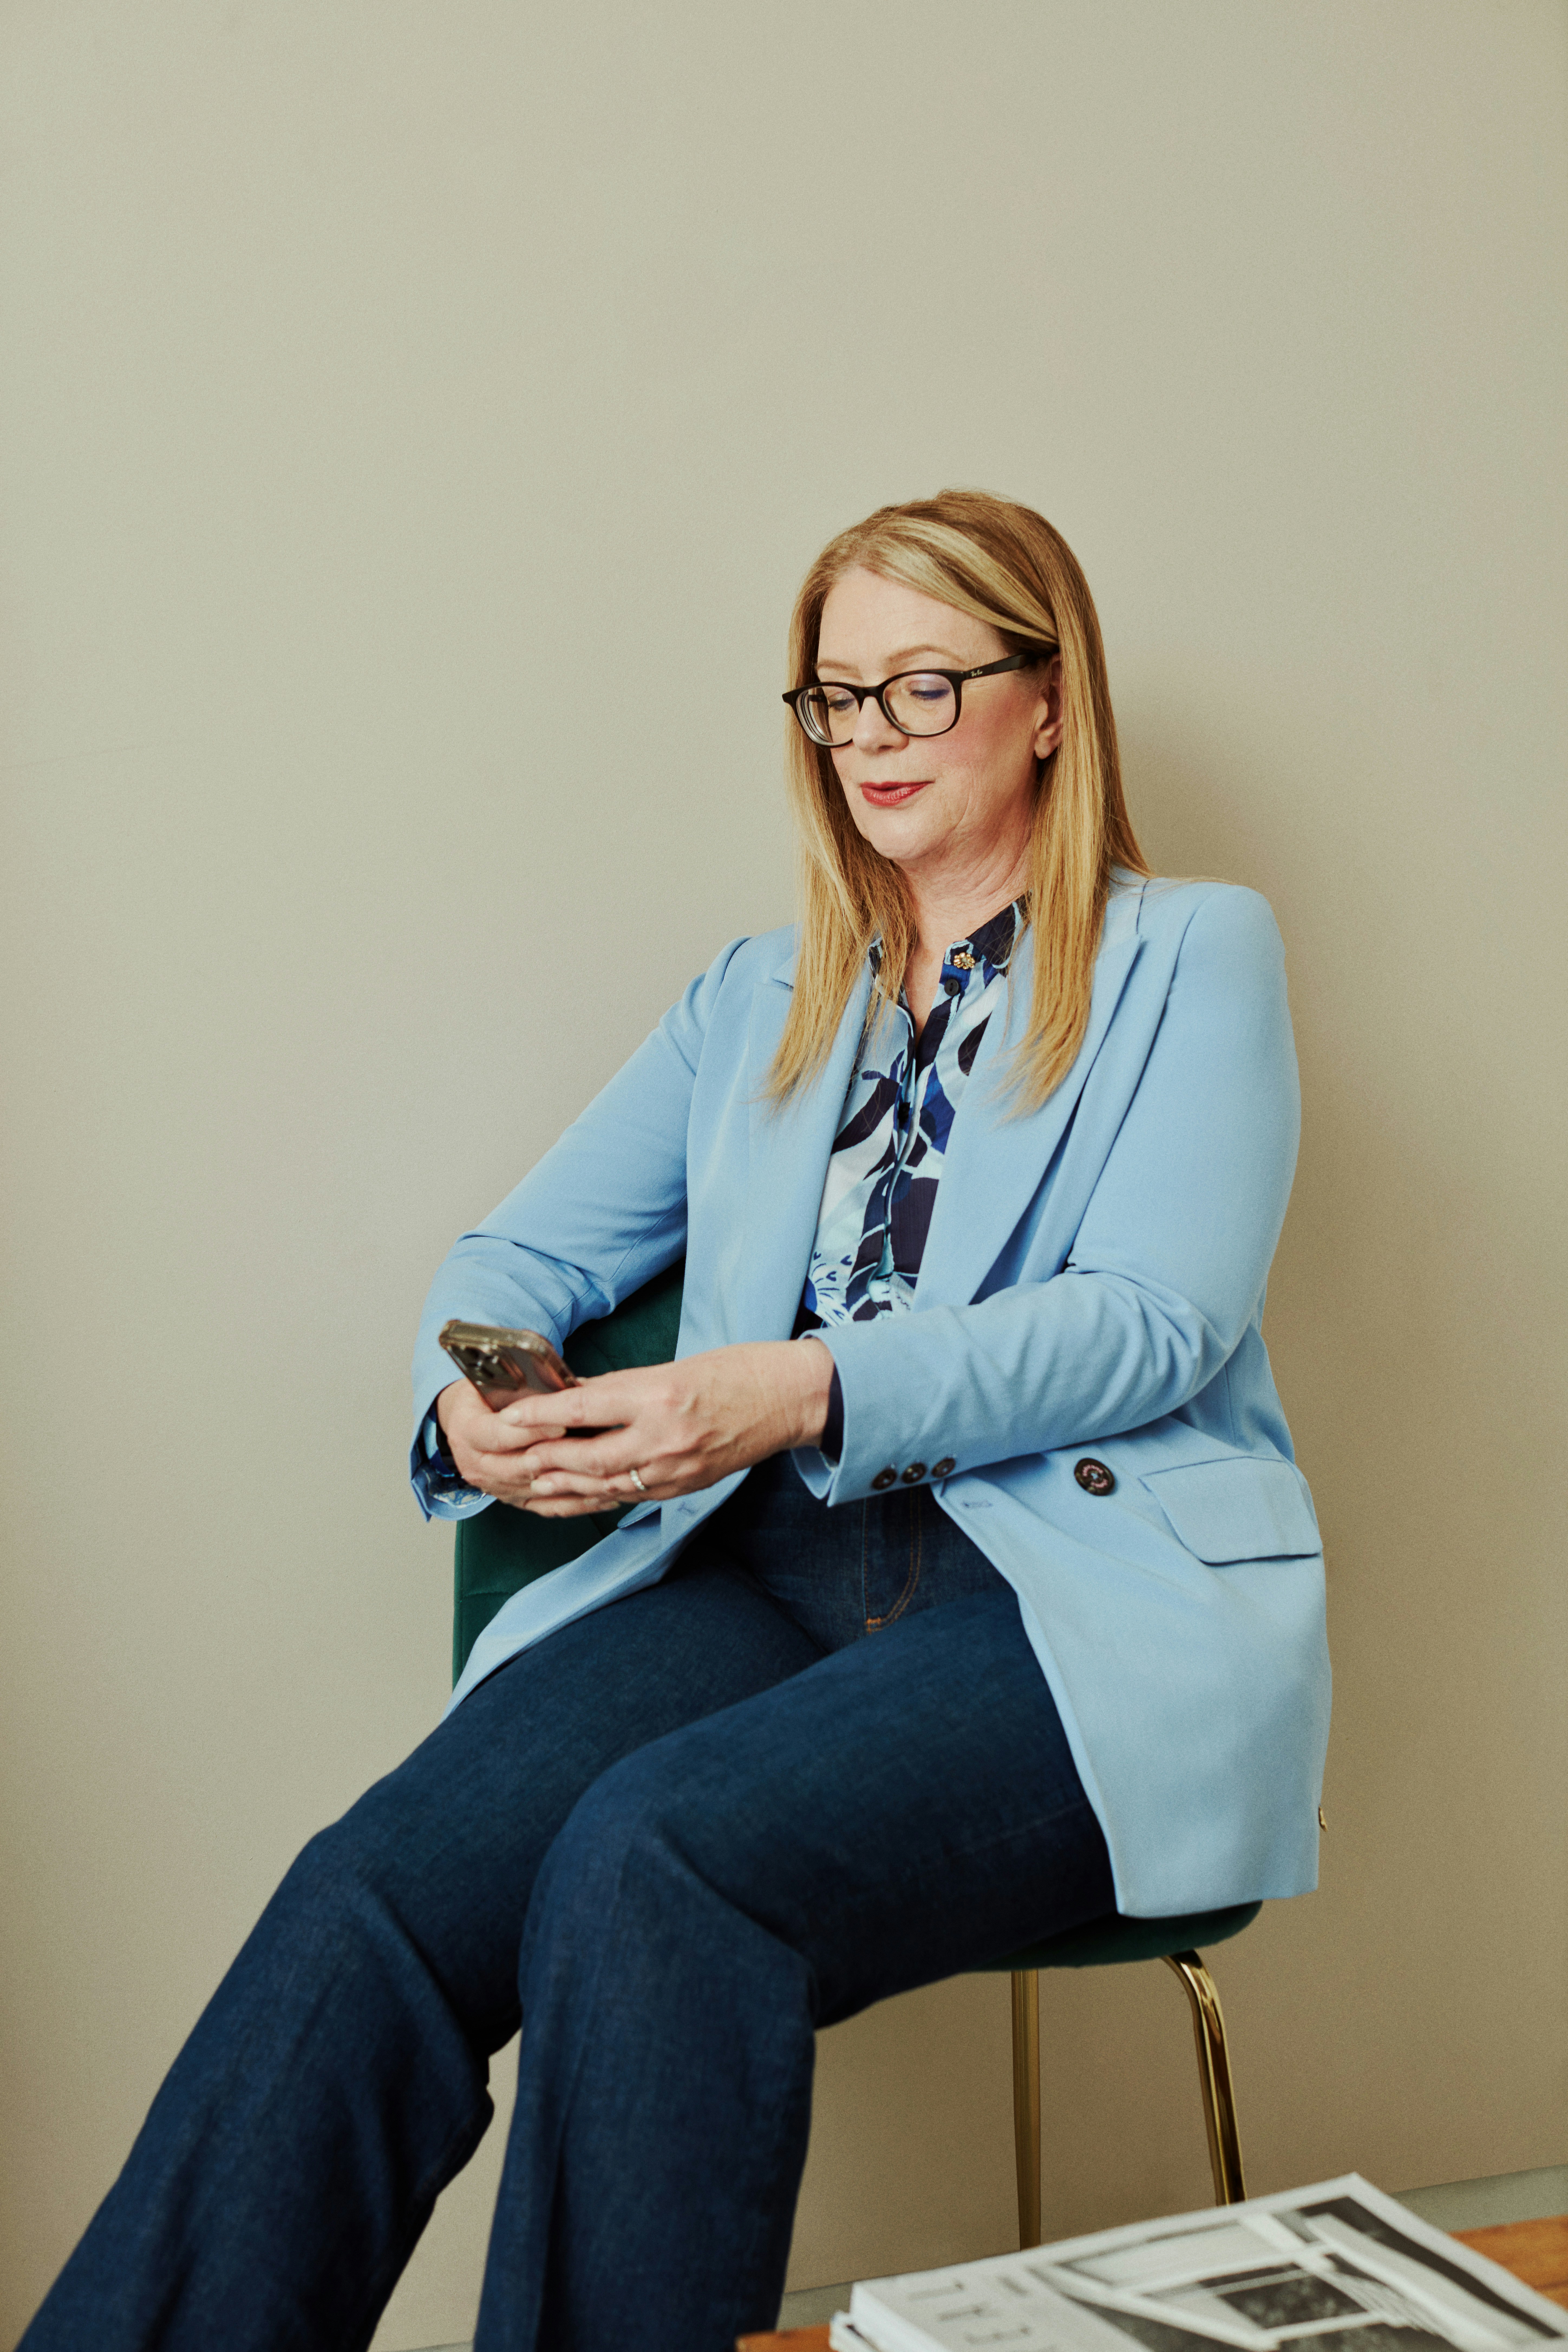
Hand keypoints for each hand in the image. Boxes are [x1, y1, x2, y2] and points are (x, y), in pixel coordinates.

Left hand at [438, 1340, 833, 1518]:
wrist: (789, 1400)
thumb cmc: (738, 1372)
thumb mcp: (675, 1366)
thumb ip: (625, 1386)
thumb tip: (578, 1396)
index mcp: (661, 1395)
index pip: (586, 1407)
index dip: (542, 1414)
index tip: (509, 1417)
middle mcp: (664, 1437)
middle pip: (588, 1457)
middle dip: (544, 1460)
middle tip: (510, 1458)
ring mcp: (675, 1469)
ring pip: (604, 1485)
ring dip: (562, 1487)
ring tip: (528, 1485)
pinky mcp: (683, 1486)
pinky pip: (628, 1498)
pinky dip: (594, 1500)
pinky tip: (571, 1500)